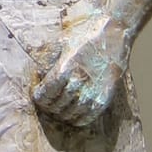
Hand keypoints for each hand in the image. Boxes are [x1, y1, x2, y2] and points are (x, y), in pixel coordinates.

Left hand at [32, 5, 129, 128]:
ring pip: (71, 113)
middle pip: (56, 105)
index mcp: (66, 66)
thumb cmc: (84, 33)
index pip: (45, 93)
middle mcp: (79, 80)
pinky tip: (73, 114)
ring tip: (58, 109)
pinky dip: (78, 120)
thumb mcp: (61, 41)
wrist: (114, 31)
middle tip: (46, 103)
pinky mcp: (105, 96)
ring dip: (61, 114)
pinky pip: (88, 117)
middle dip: (48, 106)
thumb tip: (38, 74)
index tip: (37, 94)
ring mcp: (94, 90)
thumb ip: (48, 59)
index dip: (38, 97)